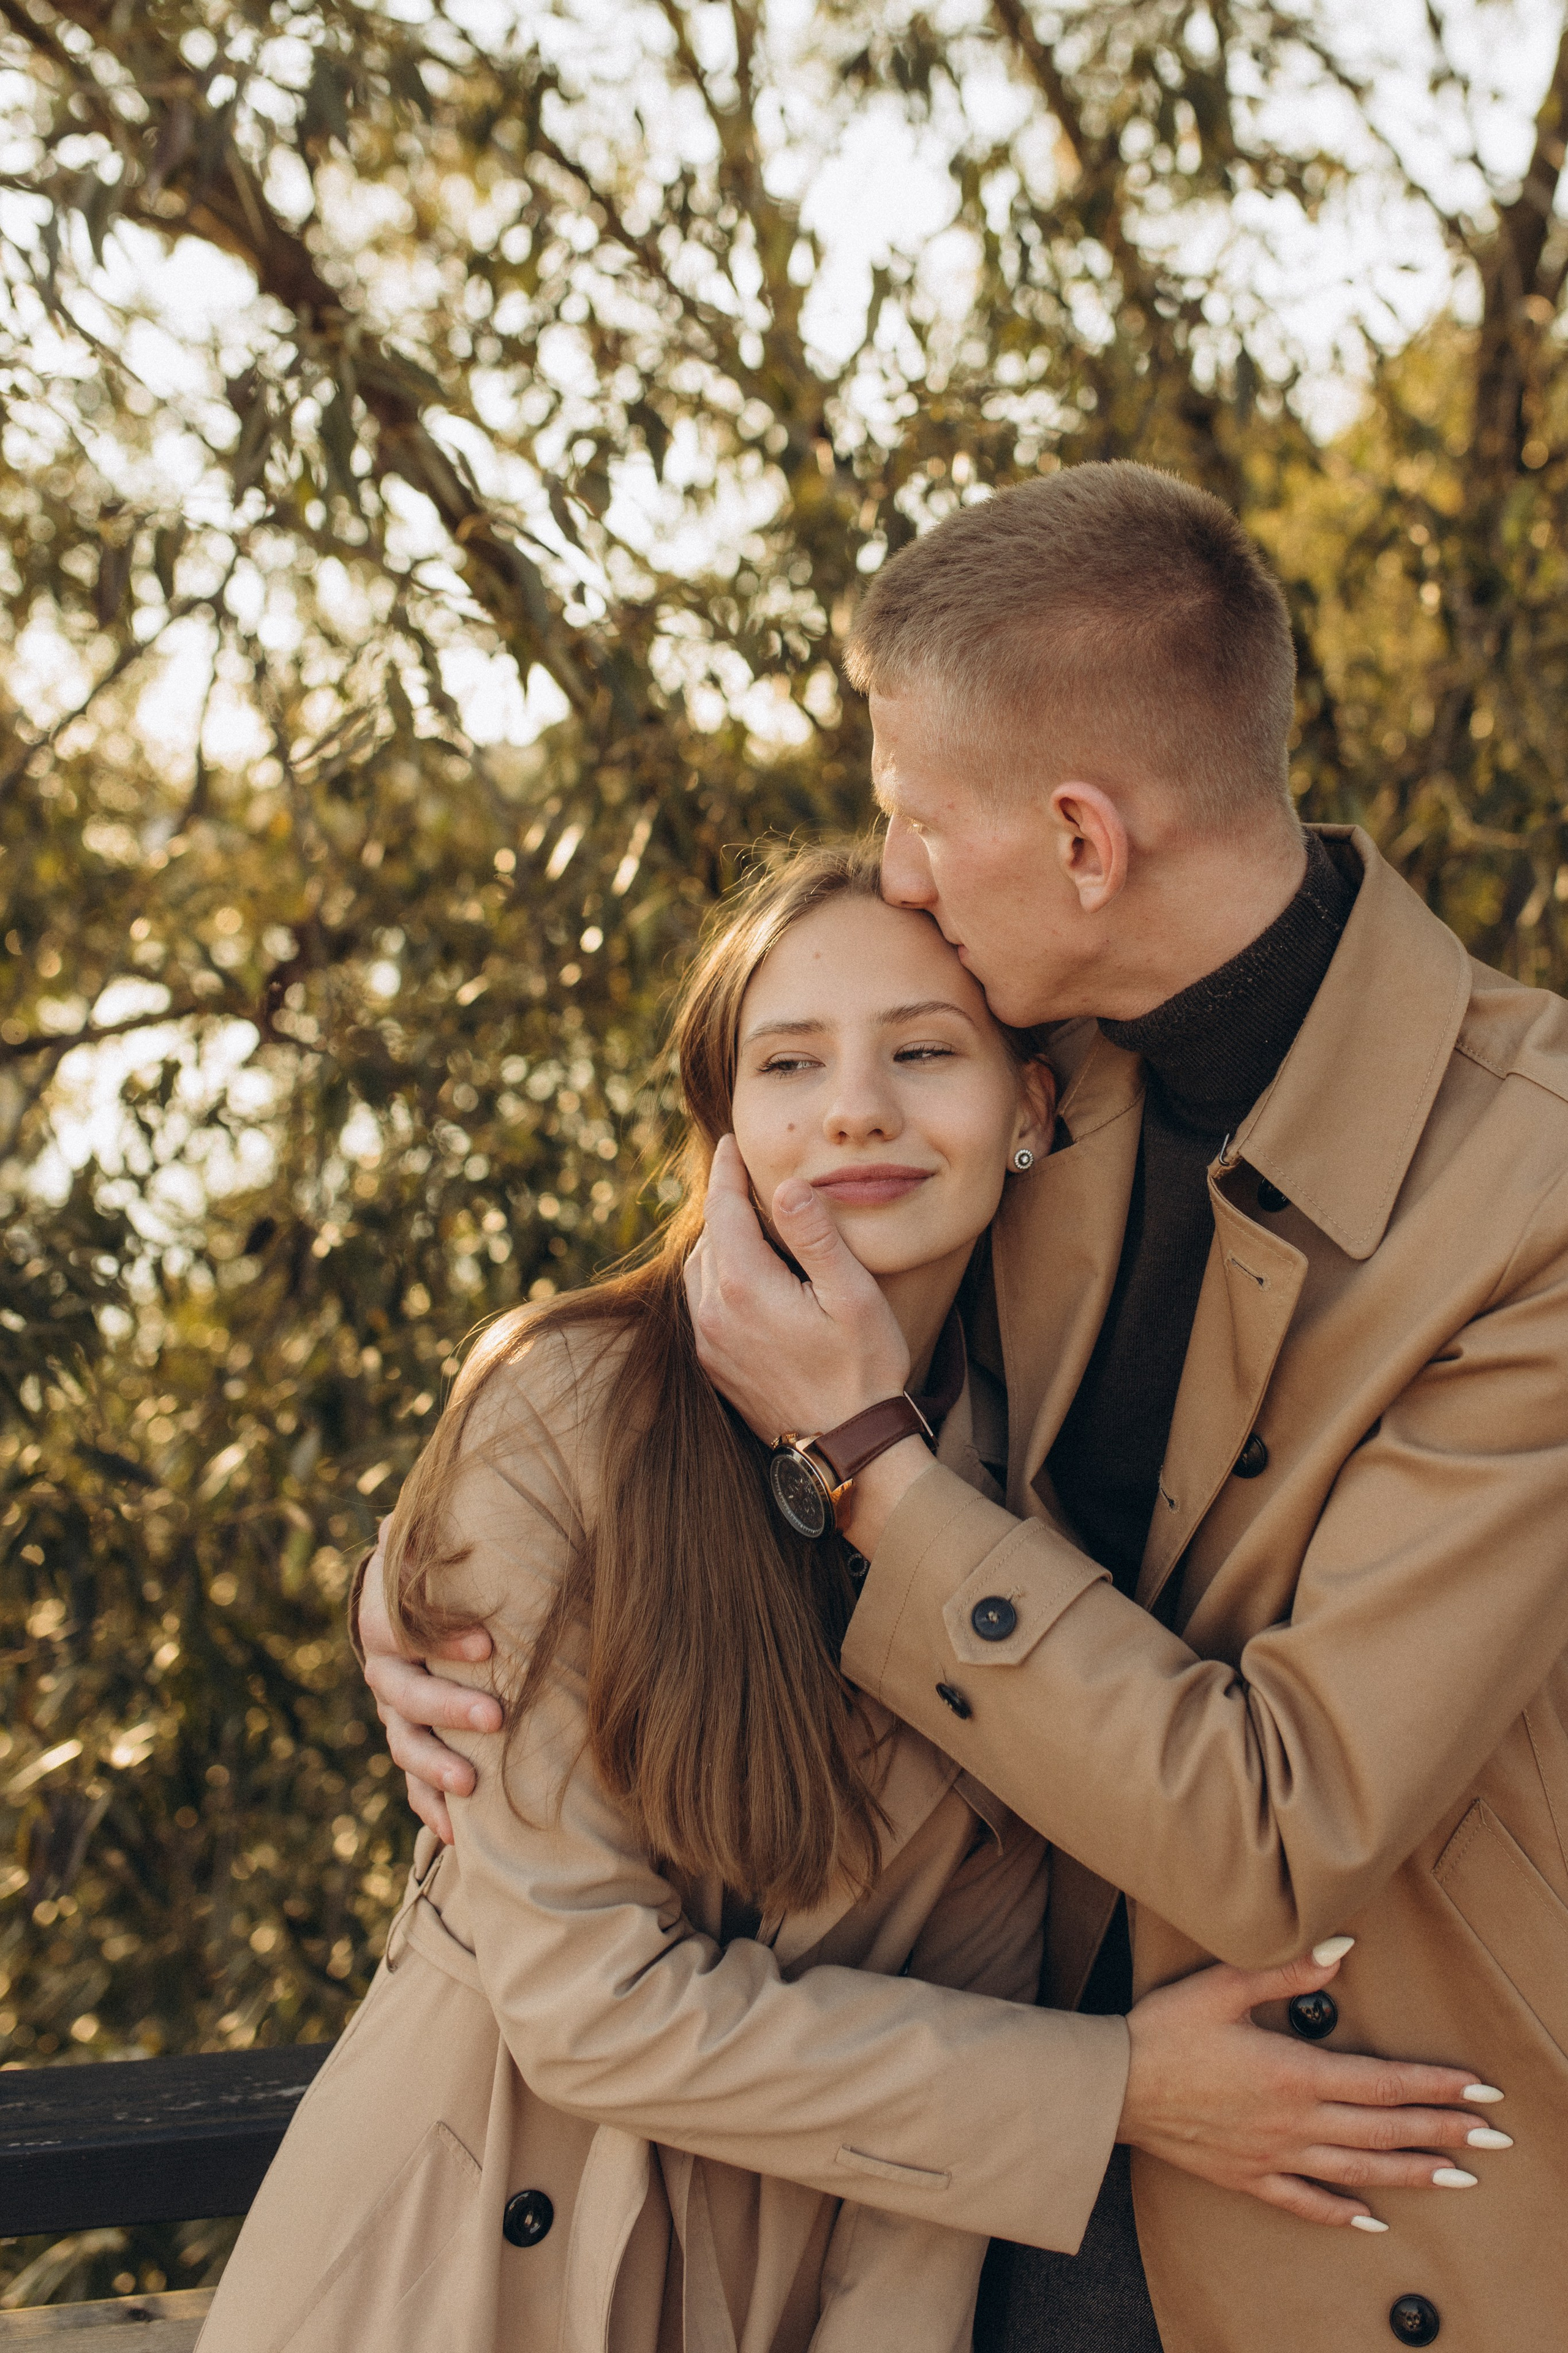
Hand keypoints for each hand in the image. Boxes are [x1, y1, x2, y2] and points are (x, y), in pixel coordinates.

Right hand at [358, 1523, 502, 1844]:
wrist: (420, 1611)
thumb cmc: (447, 1574)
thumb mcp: (438, 1549)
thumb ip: (436, 1531)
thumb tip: (411, 1510)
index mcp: (387, 1619)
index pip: (400, 1626)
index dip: (439, 1635)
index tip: (489, 1644)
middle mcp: (385, 1670)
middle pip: (403, 1694)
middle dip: (448, 1707)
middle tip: (496, 1716)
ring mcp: (394, 1715)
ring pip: (403, 1744)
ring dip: (435, 1768)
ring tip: (472, 1785)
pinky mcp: (412, 1747)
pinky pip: (413, 1787)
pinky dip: (432, 1809)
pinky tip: (459, 1833)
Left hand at [685, 1133, 910, 1440]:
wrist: (847, 1450)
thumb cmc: (862, 1371)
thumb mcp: (852, 1296)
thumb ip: (816, 1236)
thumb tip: (786, 1186)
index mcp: (745, 1287)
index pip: (723, 1208)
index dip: (726, 1170)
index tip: (729, 1142)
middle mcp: (714, 1313)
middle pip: (708, 1237)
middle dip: (723, 1203)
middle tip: (742, 1175)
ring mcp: (710, 1344)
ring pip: (699, 1270)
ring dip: (719, 1240)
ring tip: (745, 1220)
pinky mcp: (715, 1366)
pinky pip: (702, 1303)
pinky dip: (717, 1276)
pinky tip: (744, 1274)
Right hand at [1120, 1943, 1506, 2227]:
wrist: (1114, 2086)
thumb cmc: (1166, 2030)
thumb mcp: (1222, 1985)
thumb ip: (1286, 1971)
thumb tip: (1341, 1949)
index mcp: (1294, 2072)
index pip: (1382, 2082)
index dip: (1434, 2084)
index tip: (1479, 2089)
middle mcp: (1294, 2121)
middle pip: (1384, 2130)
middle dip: (1444, 2131)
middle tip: (1493, 2138)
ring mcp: (1274, 2155)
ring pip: (1359, 2170)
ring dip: (1413, 2172)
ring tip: (1460, 2176)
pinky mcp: (1249, 2177)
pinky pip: (1306, 2202)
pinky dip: (1344, 2213)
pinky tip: (1374, 2220)